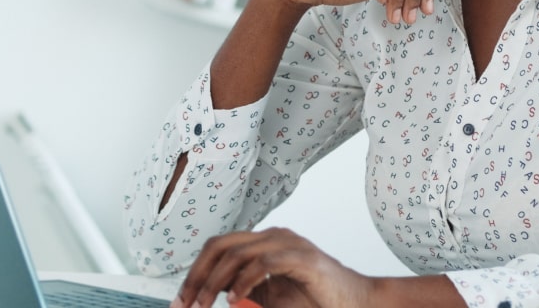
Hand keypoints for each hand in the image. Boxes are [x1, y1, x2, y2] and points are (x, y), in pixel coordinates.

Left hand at [172, 228, 370, 307]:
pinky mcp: (303, 258)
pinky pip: (264, 262)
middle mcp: (275, 237)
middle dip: (197, 276)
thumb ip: (244, 290)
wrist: (357, 303)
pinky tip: (235, 299)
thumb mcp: (271, 297)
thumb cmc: (318, 301)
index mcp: (266, 243)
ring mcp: (290, 244)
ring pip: (237, 252)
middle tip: (186, 304)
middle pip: (221, 245)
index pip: (219, 247)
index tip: (181, 301)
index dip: (195, 273)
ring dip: (214, 282)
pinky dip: (244, 282)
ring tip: (206, 305)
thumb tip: (212, 293)